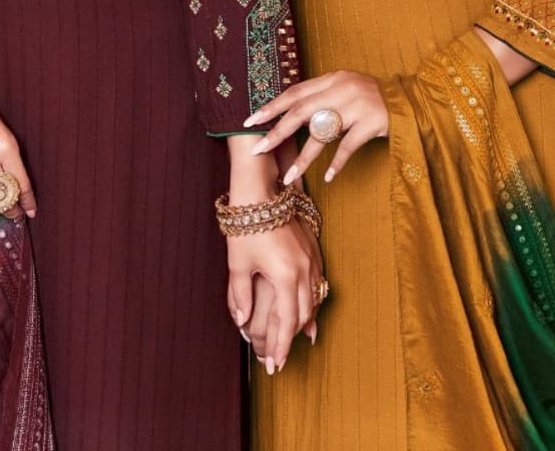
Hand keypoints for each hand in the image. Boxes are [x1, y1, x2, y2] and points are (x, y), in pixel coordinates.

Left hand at [227, 218, 321, 373]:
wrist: (260, 190)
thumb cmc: (245, 226)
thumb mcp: (238, 264)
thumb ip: (240, 295)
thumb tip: (241, 322)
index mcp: (285, 276)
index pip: (287, 321)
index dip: (281, 345)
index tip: (275, 364)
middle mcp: (303, 269)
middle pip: (303, 314)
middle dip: (292, 338)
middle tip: (280, 357)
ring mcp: (310, 258)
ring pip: (313, 298)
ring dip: (304, 319)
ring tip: (296, 337)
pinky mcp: (312, 247)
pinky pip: (316, 281)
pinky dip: (311, 298)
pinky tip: (306, 305)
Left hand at [243, 70, 388, 184]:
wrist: (412, 100)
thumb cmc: (373, 98)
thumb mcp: (346, 89)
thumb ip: (322, 97)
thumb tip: (291, 114)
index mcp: (333, 79)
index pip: (295, 92)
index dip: (272, 106)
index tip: (250, 121)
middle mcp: (342, 88)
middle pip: (302, 111)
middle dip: (278, 131)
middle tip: (258, 148)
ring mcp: (358, 104)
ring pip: (323, 132)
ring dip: (304, 157)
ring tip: (289, 177)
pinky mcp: (373, 122)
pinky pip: (348, 146)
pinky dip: (336, 163)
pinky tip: (328, 177)